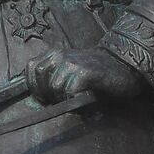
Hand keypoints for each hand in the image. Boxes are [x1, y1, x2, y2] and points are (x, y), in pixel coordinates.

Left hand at [25, 48, 150, 104]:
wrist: (123, 65)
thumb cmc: (95, 73)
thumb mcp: (69, 71)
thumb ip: (52, 78)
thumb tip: (36, 99)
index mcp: (53, 54)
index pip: (30, 70)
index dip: (35, 87)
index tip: (45, 98)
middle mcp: (60, 55)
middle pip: (40, 81)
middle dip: (49, 95)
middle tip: (65, 99)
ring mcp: (72, 63)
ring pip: (54, 88)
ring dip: (64, 99)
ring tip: (77, 98)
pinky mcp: (85, 72)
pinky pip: (70, 91)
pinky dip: (75, 99)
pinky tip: (85, 97)